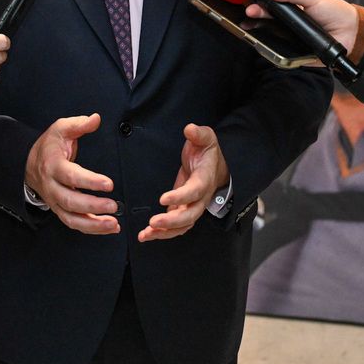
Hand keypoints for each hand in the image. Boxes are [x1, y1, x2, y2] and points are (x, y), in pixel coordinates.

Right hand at [24, 114, 118, 233]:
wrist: (29, 164)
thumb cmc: (48, 147)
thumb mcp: (60, 129)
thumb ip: (79, 124)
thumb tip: (96, 119)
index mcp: (54, 166)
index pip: (71, 176)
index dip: (90, 181)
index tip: (108, 184)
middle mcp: (53, 187)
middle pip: (71, 201)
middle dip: (93, 206)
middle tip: (113, 206)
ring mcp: (55, 201)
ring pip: (72, 218)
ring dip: (93, 224)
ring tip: (113, 224)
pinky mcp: (60, 210)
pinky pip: (74, 223)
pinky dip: (91, 228)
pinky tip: (107, 227)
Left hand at [139, 123, 228, 241]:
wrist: (216, 166)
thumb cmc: (209, 153)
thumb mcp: (206, 138)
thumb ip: (198, 134)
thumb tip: (190, 129)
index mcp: (204, 179)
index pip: (194, 191)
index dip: (180, 197)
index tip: (163, 198)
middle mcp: (200, 197)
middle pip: (190, 216)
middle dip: (171, 221)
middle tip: (153, 222)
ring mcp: (192, 206)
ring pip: (183, 225)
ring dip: (165, 232)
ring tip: (146, 234)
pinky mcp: (184, 209)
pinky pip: (176, 226)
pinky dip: (163, 232)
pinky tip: (147, 234)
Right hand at [245, 0, 359, 49]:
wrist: (353, 32)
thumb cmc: (334, 11)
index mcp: (291, 11)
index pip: (270, 8)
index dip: (258, 6)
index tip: (248, 5)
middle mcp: (289, 26)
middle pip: (266, 24)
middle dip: (254, 19)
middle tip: (248, 15)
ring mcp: (292, 42)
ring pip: (271, 40)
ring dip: (260, 36)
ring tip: (250, 30)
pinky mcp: (297, 56)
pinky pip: (284, 56)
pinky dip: (275, 53)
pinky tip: (266, 47)